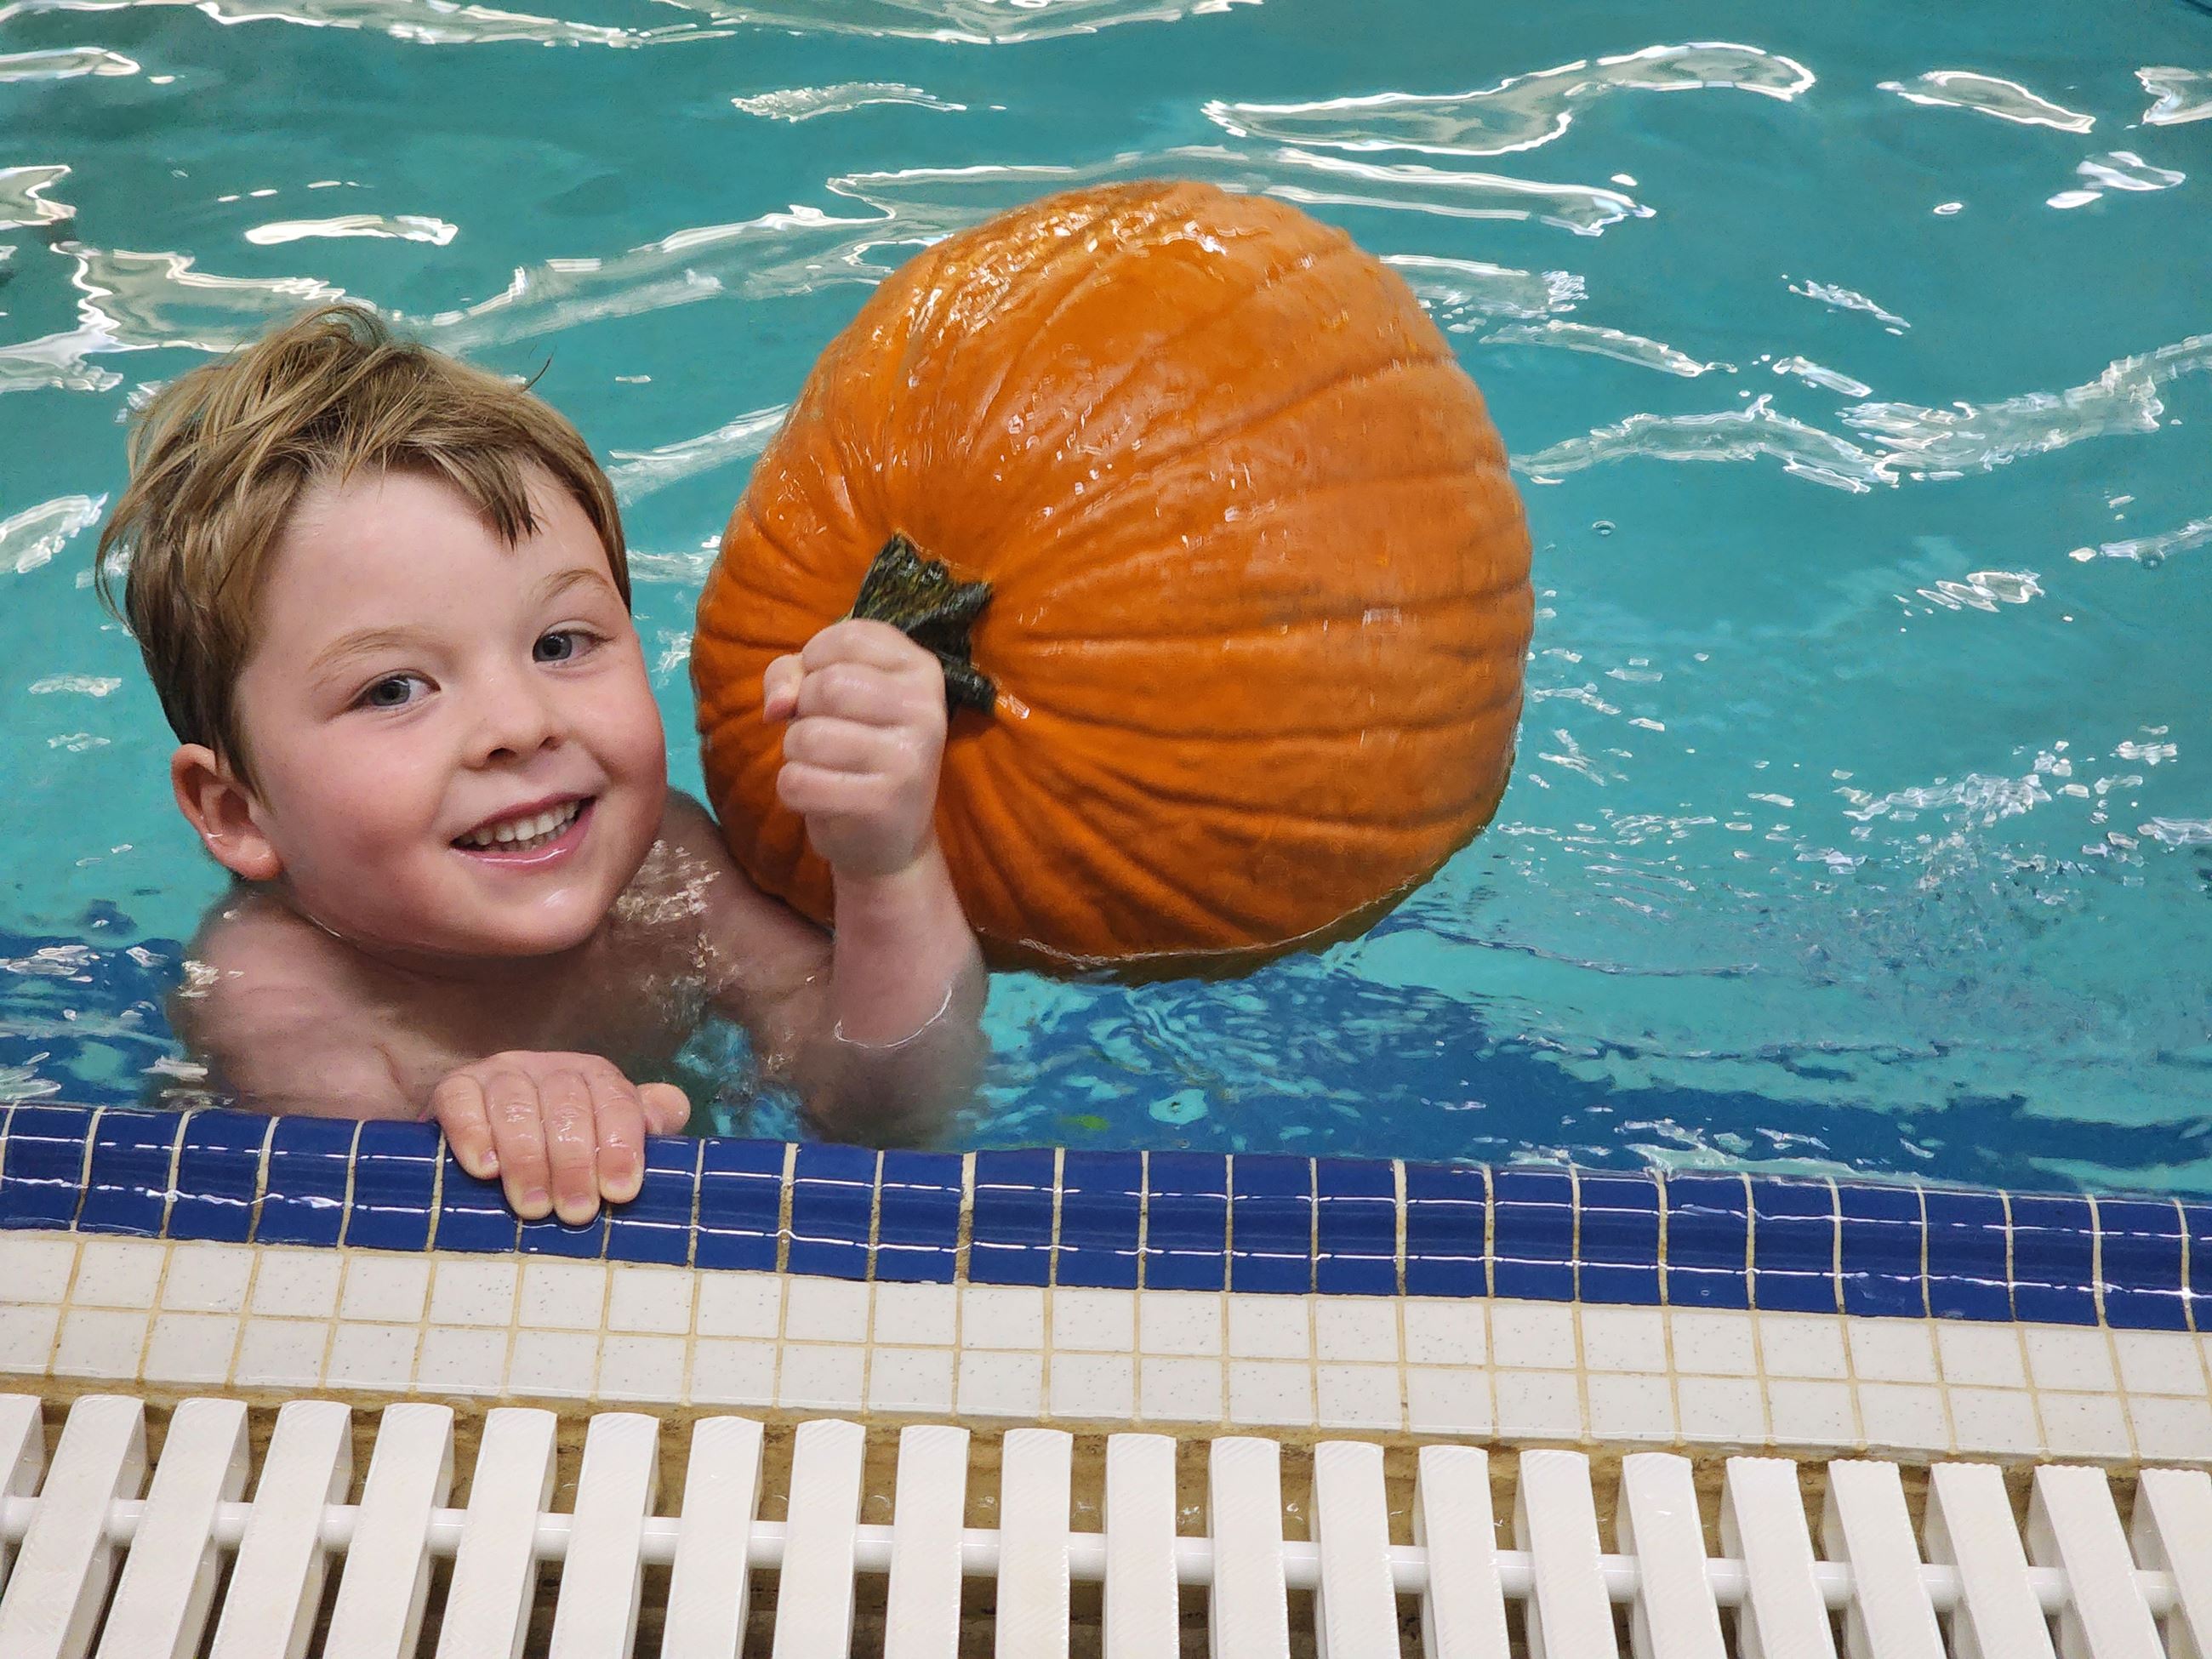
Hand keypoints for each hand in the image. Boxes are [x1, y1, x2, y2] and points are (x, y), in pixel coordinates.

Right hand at [429, 1052, 689, 1223]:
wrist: (482, 1145)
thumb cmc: (559, 1153)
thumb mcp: (604, 1140)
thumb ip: (643, 1124)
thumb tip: (673, 1109)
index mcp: (593, 1076)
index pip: (615, 1099)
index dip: (620, 1145)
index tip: (621, 1192)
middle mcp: (549, 1068)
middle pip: (567, 1104)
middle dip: (575, 1162)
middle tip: (576, 1212)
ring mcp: (500, 1074)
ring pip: (517, 1104)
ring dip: (527, 1158)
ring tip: (534, 1207)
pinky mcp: (454, 1087)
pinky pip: (461, 1101)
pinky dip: (474, 1134)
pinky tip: (485, 1169)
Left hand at [763, 618, 946, 880]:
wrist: (889, 837)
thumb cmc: (856, 751)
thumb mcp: (830, 697)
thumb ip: (793, 674)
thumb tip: (778, 706)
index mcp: (921, 670)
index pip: (850, 637)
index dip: (814, 659)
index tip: (822, 688)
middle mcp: (926, 709)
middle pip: (828, 685)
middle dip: (803, 711)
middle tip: (822, 733)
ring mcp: (910, 758)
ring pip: (808, 736)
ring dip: (795, 752)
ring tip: (821, 766)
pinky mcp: (884, 802)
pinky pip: (800, 782)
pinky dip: (793, 790)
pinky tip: (820, 796)